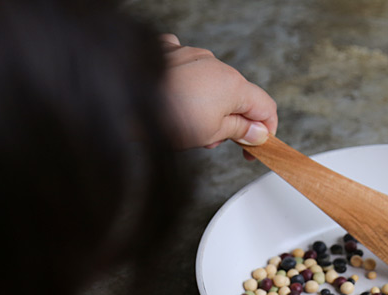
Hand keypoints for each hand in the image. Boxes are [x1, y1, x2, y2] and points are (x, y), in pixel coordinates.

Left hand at [160, 34, 276, 155]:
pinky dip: (187, 82)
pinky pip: (187, 67)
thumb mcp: (211, 134)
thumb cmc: (167, 118)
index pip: (266, 107)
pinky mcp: (169, 54)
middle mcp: (216, 64)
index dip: (266, 131)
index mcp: (233, 85)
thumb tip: (257, 132)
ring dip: (210, 106)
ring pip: (213, 83)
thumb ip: (240, 130)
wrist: (122, 100)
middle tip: (215, 142)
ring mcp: (191, 55)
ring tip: (189, 126)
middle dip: (233, 121)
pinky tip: (176, 94)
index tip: (256, 147)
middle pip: (238, 96)